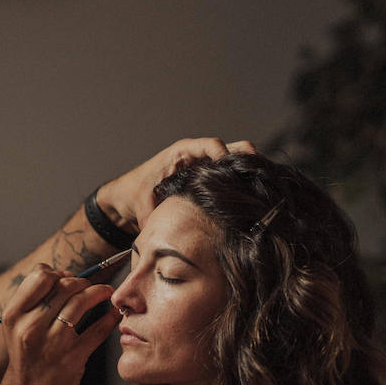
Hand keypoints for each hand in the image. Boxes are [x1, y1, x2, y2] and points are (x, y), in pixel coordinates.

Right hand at [0, 264, 117, 384]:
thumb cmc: (26, 357)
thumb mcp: (17, 327)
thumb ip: (34, 300)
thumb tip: (64, 274)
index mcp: (14, 315)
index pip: (40, 276)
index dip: (57, 272)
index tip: (66, 278)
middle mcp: (31, 327)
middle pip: (64, 285)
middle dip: (81, 281)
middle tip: (89, 286)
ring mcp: (52, 343)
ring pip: (81, 301)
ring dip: (99, 291)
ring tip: (106, 292)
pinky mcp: (72, 358)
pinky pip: (98, 329)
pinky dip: (111, 317)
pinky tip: (115, 313)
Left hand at [96, 137, 257, 233]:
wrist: (126, 199)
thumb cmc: (133, 196)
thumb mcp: (144, 207)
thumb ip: (157, 219)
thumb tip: (168, 239)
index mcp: (181, 152)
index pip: (212, 145)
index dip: (225, 156)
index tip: (232, 173)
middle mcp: (197, 155)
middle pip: (233, 148)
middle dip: (246, 162)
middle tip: (257, 181)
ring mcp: (205, 166)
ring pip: (237, 162)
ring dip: (247, 174)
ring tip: (259, 192)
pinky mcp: (209, 179)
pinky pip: (231, 176)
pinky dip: (242, 184)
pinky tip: (250, 200)